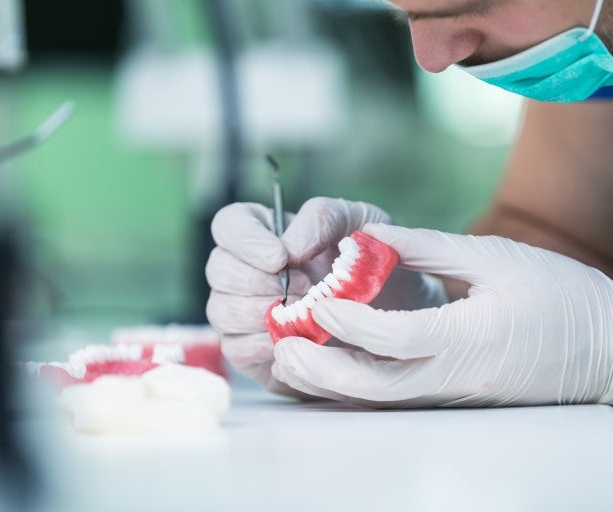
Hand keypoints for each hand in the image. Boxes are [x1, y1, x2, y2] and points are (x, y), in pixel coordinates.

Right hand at [206, 198, 446, 396]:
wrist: (393, 318)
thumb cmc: (372, 265)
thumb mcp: (360, 223)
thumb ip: (323, 218)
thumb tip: (288, 246)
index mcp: (265, 232)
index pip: (229, 225)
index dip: (246, 241)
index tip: (280, 257)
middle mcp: (245, 270)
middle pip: (218, 269)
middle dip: (258, 282)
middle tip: (304, 291)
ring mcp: (243, 312)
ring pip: (221, 309)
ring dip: (261, 313)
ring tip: (304, 316)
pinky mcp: (251, 352)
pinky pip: (235, 348)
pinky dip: (263, 344)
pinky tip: (294, 341)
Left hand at [271, 224, 612, 407]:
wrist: (610, 349)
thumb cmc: (560, 296)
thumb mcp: (494, 257)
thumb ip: (426, 248)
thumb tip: (369, 239)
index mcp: (472, 338)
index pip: (397, 337)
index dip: (350, 320)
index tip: (317, 299)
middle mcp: (458, 378)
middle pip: (375, 388)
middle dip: (322, 370)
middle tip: (281, 346)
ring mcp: (456, 395)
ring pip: (380, 400)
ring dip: (332, 383)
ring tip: (293, 356)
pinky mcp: (456, 398)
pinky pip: (396, 399)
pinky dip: (358, 386)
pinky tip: (333, 366)